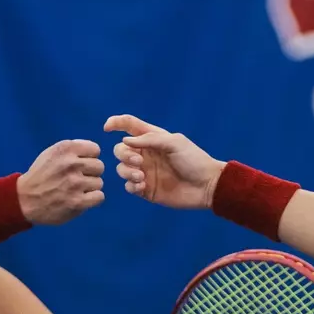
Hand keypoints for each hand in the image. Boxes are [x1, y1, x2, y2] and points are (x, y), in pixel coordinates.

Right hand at [18, 140, 103, 224]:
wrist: (24, 199)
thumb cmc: (41, 175)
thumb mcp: (52, 153)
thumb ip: (73, 150)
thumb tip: (95, 152)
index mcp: (65, 149)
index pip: (95, 150)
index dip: (89, 158)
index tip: (78, 166)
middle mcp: (71, 164)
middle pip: (100, 166)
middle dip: (90, 173)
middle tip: (77, 179)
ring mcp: (75, 183)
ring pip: (99, 182)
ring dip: (90, 187)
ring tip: (75, 190)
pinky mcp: (77, 202)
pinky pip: (99, 196)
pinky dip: (92, 199)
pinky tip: (80, 199)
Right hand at [103, 114, 225, 210]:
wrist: (207, 186)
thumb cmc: (194, 160)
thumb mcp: (174, 143)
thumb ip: (149, 140)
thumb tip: (124, 141)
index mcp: (152, 138)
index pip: (129, 126)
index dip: (115, 123)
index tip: (107, 128)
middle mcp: (145, 154)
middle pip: (120, 150)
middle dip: (124, 155)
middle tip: (140, 162)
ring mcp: (145, 172)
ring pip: (121, 169)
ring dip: (126, 171)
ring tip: (141, 176)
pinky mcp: (146, 189)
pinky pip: (129, 186)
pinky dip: (132, 185)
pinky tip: (143, 186)